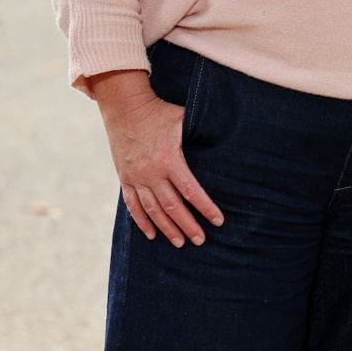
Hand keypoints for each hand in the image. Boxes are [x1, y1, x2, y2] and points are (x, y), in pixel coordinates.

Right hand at [91, 69, 223, 245]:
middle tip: (201, 240)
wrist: (125, 108)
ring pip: (153, 210)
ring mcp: (137, 177)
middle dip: (188, 225)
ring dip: (167, 228)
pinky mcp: (125, 178)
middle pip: (173, 207)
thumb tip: (226, 137)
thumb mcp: (184, 119)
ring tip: (180, 242)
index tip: (218, 221)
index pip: (191, 191)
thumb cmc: (160, 112)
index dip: (206, 208)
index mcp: (170, 159)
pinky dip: (142, 221)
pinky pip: (133, 205)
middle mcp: (152, 173)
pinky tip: (151, 234)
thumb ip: (202, 132)